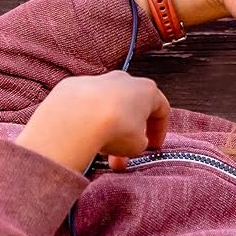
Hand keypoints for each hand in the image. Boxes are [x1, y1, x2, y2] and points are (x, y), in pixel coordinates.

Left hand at [14, 71, 170, 172]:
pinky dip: (88, 120)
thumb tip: (131, 141)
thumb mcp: (137, 145)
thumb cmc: (114, 127)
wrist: (77, 118)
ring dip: (108, 129)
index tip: (152, 146)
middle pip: (131, 109)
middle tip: (124, 156)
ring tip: (102, 151)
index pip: (160, 109)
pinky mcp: (75, 86)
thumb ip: (139, 142)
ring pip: (108, 107)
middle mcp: (124, 80)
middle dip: (128, 134)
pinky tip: (85, 138)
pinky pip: (87, 106)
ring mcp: (98, 81)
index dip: (159, 131)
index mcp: (146, 90)